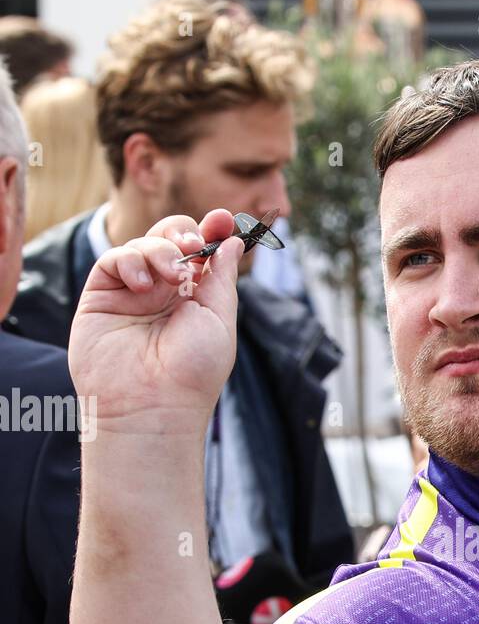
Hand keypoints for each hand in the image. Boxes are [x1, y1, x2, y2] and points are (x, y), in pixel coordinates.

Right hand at [67, 209, 244, 435]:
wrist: (153, 404)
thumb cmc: (192, 371)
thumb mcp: (218, 318)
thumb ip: (221, 276)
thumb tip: (230, 239)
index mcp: (195, 297)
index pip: (201, 251)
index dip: (210, 230)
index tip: (222, 218)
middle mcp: (163, 293)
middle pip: (170, 239)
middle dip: (183, 231)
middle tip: (193, 243)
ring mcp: (131, 293)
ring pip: (143, 244)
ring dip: (160, 250)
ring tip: (171, 275)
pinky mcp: (101, 297)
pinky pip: (114, 259)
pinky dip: (131, 261)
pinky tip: (142, 284)